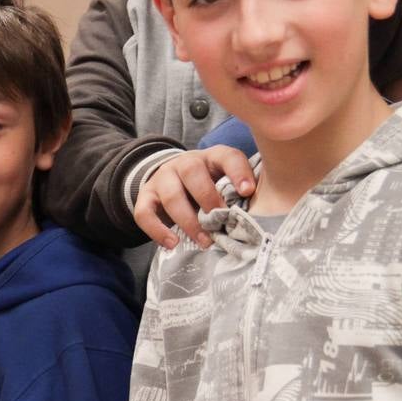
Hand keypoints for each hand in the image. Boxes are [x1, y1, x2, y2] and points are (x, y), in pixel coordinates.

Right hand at [134, 145, 253, 248]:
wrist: (171, 180)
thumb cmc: (207, 185)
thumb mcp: (224, 180)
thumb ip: (237, 191)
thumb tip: (257, 214)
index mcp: (210, 157)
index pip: (226, 156)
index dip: (237, 172)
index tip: (247, 192)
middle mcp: (184, 163)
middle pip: (191, 172)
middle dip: (207, 198)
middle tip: (220, 221)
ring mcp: (162, 179)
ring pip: (170, 196)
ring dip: (188, 221)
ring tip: (204, 241)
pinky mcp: (145, 196)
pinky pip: (144, 213)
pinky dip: (157, 231)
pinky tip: (172, 244)